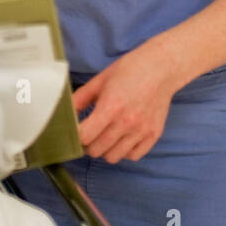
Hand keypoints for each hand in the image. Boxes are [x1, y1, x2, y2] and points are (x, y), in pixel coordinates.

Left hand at [72, 45, 180, 163]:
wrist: (161, 68)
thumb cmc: (129, 70)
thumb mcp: (100, 80)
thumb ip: (80, 99)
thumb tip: (64, 114)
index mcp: (110, 107)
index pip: (85, 137)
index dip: (78, 135)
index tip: (79, 129)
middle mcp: (126, 122)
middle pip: (96, 150)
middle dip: (89, 143)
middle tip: (92, 132)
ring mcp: (141, 130)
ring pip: (113, 157)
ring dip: (106, 149)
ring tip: (108, 135)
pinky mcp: (154, 134)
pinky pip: (133, 156)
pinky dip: (125, 151)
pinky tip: (123, 138)